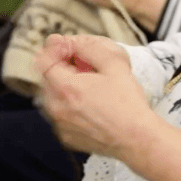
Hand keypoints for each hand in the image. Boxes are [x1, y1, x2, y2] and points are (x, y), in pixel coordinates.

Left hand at [37, 34, 155, 156]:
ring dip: (64, 87)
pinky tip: (89, 105)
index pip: (44, 61)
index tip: (71, 51)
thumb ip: (90, 47)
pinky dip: (69, 106)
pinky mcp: (66, 137)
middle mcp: (57, 108)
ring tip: (89, 87)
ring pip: (51, 97)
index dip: (57, 51)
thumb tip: (73, 41)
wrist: (136, 138)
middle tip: (85, 68)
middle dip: (62, 68)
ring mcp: (60, 125)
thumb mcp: (115, 65)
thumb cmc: (128, 104)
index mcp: (66, 88)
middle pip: (46, 78)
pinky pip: (60, 115)